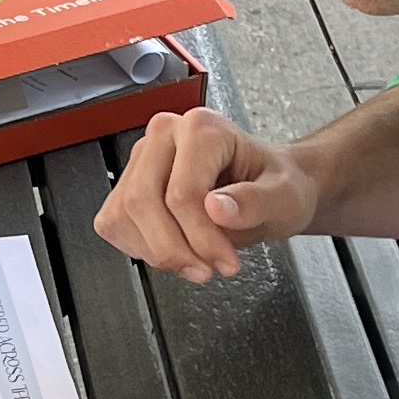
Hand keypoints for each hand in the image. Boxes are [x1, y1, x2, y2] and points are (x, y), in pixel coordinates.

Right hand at [93, 106, 319, 281]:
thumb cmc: (272, 186)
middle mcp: (165, 135)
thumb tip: (216, 208)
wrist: (267, 188)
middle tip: (204, 269)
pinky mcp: (127, 184)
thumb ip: (255, 202)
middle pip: (142, 202)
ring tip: (193, 263)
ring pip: (123, 216)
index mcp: (202, 128)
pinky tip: (173, 250)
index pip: (181, 192)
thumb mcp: (284, 197)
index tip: (225, 261)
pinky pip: (114, 223)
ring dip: (156, 252)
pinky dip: (140, 248)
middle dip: (173, 249)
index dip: (201, 238)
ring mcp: (142, 159)